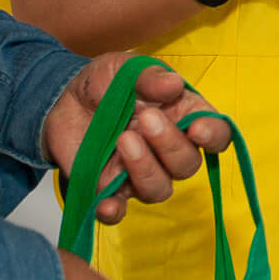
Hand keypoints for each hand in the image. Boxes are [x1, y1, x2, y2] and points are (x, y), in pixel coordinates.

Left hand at [39, 50, 231, 225]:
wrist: (62, 98)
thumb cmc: (104, 82)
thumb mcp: (123, 68)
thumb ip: (149, 76)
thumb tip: (174, 83)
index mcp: (182, 116)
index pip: (215, 134)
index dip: (214, 136)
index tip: (197, 129)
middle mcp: (167, 150)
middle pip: (187, 165)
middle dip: (170, 145)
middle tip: (145, 120)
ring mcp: (139, 173)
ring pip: (159, 189)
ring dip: (145, 170)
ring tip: (123, 140)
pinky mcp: (109, 189)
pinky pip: (119, 210)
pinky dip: (114, 211)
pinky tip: (105, 204)